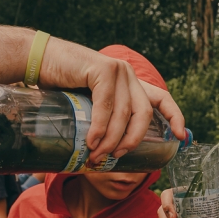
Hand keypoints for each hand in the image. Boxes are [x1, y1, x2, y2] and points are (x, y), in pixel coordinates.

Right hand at [37, 40, 185, 163]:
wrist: (37, 60)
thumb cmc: (60, 87)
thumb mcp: (89, 105)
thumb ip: (104, 118)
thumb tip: (107, 154)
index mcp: (130, 83)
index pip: (162, 98)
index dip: (175, 117)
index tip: (181, 137)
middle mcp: (128, 75)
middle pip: (144, 114)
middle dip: (133, 140)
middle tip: (116, 157)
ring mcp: (117, 70)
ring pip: (124, 113)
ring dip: (112, 139)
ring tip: (97, 154)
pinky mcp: (102, 69)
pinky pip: (107, 105)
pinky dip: (100, 126)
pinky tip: (92, 140)